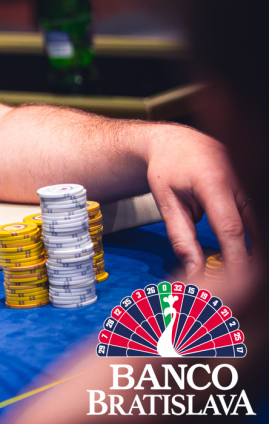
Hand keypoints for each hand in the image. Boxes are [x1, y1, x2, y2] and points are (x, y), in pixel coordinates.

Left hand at [144, 124, 252, 280]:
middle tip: (241, 282)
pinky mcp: (251, 184)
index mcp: (213, 182)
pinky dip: (251, 234)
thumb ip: (181, 237)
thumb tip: (194, 270)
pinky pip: (256, 214)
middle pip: (252, 228)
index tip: (235, 280)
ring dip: (252, 247)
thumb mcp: (166, 202)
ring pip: (258, 222)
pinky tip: (246, 252)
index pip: (231, 229)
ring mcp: (247, 180)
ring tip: (243, 270)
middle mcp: (238, 179)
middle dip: (249, 257)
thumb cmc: (166, 169)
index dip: (236, 258)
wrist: (174, 141)